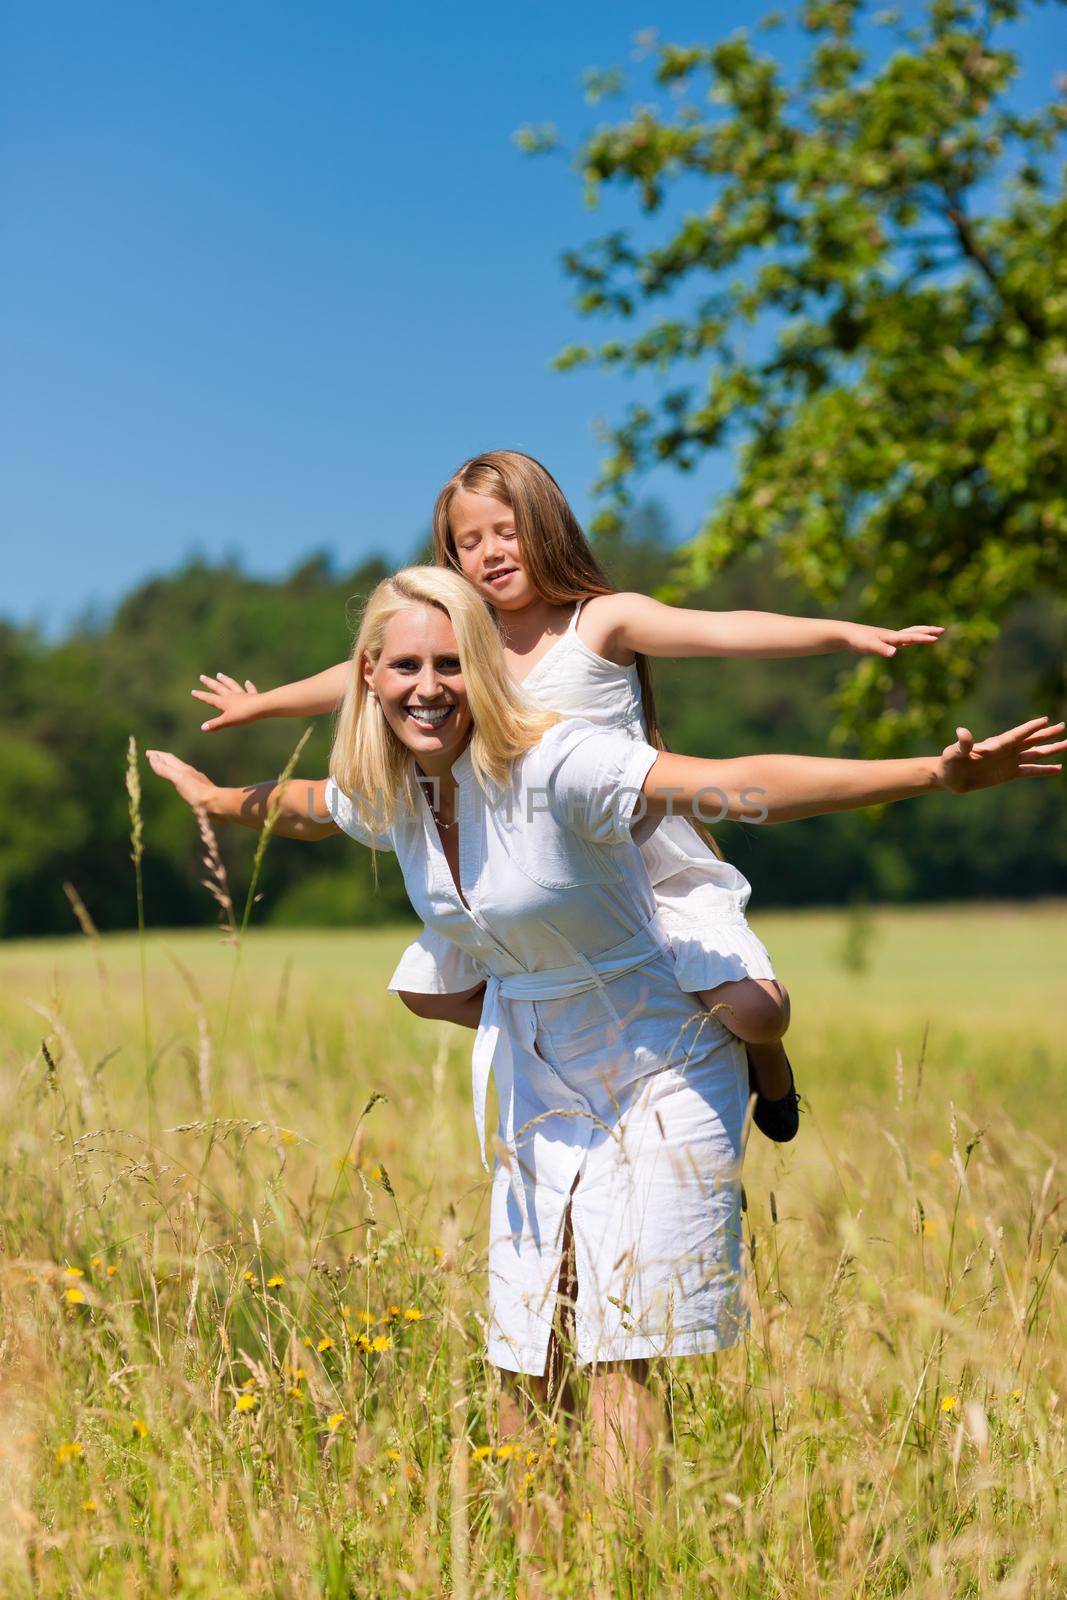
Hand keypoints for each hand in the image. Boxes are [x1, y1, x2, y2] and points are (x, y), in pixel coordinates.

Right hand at [146, 749, 219, 811]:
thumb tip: (153, 757)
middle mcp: (190, 774)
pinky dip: (179, 780)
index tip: (148, 753)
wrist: (217, 805)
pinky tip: (182, 786)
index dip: (158, 755)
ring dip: (171, 769)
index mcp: (184, 769)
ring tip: (166, 770)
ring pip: (181, 773)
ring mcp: (195, 783)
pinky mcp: (199, 793)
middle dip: (163, 760)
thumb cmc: (197, 792)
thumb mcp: (179, 779)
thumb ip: (166, 769)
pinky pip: (185, 783)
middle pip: (175, 764)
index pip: (169, 758)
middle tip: (154, 758)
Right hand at [192, 672, 260, 730]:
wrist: (261, 707)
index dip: (201, 695)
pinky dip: (248, 686)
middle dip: (209, 683)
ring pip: (231, 685)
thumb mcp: (227, 721)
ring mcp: (242, 694)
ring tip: (219, 674)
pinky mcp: (252, 696)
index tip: (193, 691)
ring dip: (225, 680)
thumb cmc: (243, 714)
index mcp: (223, 702)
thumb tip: (202, 728)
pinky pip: (249, 689)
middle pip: (218, 688)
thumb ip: (215, 724)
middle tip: (202, 676)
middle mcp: (231, 696)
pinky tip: (247, 682)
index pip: (209, 698)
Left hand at [844, 623, 944, 656]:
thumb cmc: (857, 639)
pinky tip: (908, 643)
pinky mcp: (884, 642)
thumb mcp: (870, 646)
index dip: (924, 638)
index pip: (911, 637)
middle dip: (928, 631)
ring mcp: (889, 638)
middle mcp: (893, 636)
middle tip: (942, 630)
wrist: (846, 634)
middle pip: (914, 632)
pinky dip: (909, 640)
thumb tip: (895, 653)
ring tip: (932, 635)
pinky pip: (901, 640)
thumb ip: (882, 649)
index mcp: (892, 637)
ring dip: (920, 634)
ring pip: (909, 635)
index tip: (936, 638)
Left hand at [937, 718, 1065, 793]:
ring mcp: (1009, 761)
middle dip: (1047, 734)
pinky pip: (1030, 770)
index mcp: (995, 745)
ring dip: (1050, 750)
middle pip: (1030, 740)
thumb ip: (963, 744)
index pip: (1016, 735)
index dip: (1029, 728)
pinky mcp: (1009, 773)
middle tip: (1062, 726)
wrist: (949, 777)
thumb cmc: (950, 762)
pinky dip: (1044, 770)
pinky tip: (1058, 768)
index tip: (1044, 720)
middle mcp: (1005, 751)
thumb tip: (962, 732)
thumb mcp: (954, 753)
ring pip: (1034, 754)